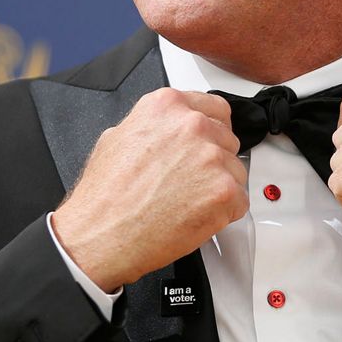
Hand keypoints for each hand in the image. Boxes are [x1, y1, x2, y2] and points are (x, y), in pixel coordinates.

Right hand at [51, 88, 246, 290]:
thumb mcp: (118, 137)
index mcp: (167, 106)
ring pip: (236, 170)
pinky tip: (195, 216)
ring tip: (186, 201)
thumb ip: (154, 126)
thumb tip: (167, 130)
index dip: (212, 130)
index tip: (208, 143)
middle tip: (190, 181)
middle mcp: (192, 125)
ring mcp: (210, 157)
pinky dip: (224, 213)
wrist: (101, 235)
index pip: (215, 108)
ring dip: (219, 187)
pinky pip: (240, 201)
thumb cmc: (105, 196)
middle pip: (227, 140)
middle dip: (213, 161)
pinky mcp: (223, 190)